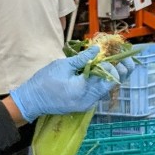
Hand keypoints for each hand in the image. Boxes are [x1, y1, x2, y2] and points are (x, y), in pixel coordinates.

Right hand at [9, 48, 127, 123]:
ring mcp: (87, 104)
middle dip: (119, 71)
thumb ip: (83, 59)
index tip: (109, 54)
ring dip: (112, 76)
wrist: (31, 100)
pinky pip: (99, 92)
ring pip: (107, 89)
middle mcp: (89, 100)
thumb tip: (98, 50)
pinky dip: (103, 82)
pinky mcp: (84, 104)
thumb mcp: (63, 65)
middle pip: (112, 85)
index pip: (109, 78)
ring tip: (114, 62)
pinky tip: (102, 71)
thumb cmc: (44, 81)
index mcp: (84, 90)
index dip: (112, 65)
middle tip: (122, 58)